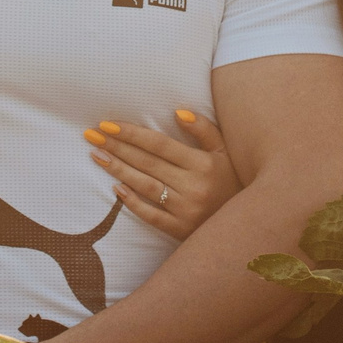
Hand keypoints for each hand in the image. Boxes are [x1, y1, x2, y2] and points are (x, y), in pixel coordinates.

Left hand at [84, 109, 239, 238]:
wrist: (250, 223)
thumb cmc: (234, 180)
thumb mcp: (226, 151)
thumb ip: (204, 130)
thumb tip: (177, 112)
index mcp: (203, 164)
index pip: (159, 144)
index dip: (132, 133)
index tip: (107, 124)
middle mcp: (193, 186)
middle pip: (147, 163)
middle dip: (117, 147)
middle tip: (92, 135)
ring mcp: (186, 210)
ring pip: (145, 186)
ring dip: (118, 170)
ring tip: (96, 156)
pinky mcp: (181, 230)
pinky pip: (151, 215)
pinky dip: (132, 202)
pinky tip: (115, 189)